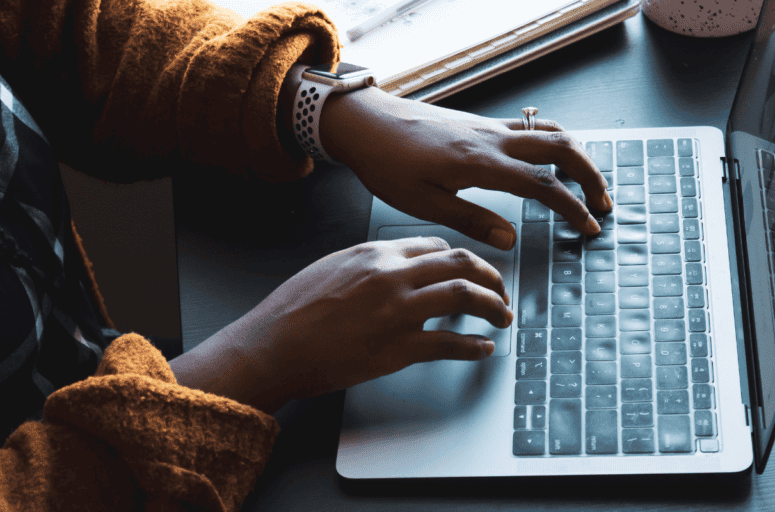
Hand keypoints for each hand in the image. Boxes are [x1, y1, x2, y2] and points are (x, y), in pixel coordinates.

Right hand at [172, 236, 511, 413]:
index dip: (461, 259)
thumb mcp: (331, 267)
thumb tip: (395, 267)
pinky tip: (482, 349)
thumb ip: (368, 264)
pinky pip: (450, 343)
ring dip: (494, 306)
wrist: (272, 346)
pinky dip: (474, 347)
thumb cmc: (292, 310)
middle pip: (461, 264)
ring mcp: (398, 311)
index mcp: (375, 253)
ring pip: (465, 296)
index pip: (436, 246)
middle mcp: (392, 275)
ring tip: (502, 317)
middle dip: (491, 277)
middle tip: (500, 292)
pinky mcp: (398, 348)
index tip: (470, 271)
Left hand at [319, 87, 611, 250]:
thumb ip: (471, 221)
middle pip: (561, 148)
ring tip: (588, 183)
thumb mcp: (423, 204)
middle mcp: (492, 139)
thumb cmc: (387, 163)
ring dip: (577, 155)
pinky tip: (552, 160)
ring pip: (550, 132)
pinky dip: (554, 142)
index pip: (543, 184)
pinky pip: (531, 127)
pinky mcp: (481, 123)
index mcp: (481, 163)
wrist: (366, 123)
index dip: (572, 207)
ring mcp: (489, 127)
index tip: (588, 228)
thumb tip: (510, 240)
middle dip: (590, 175)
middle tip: (602, 204)